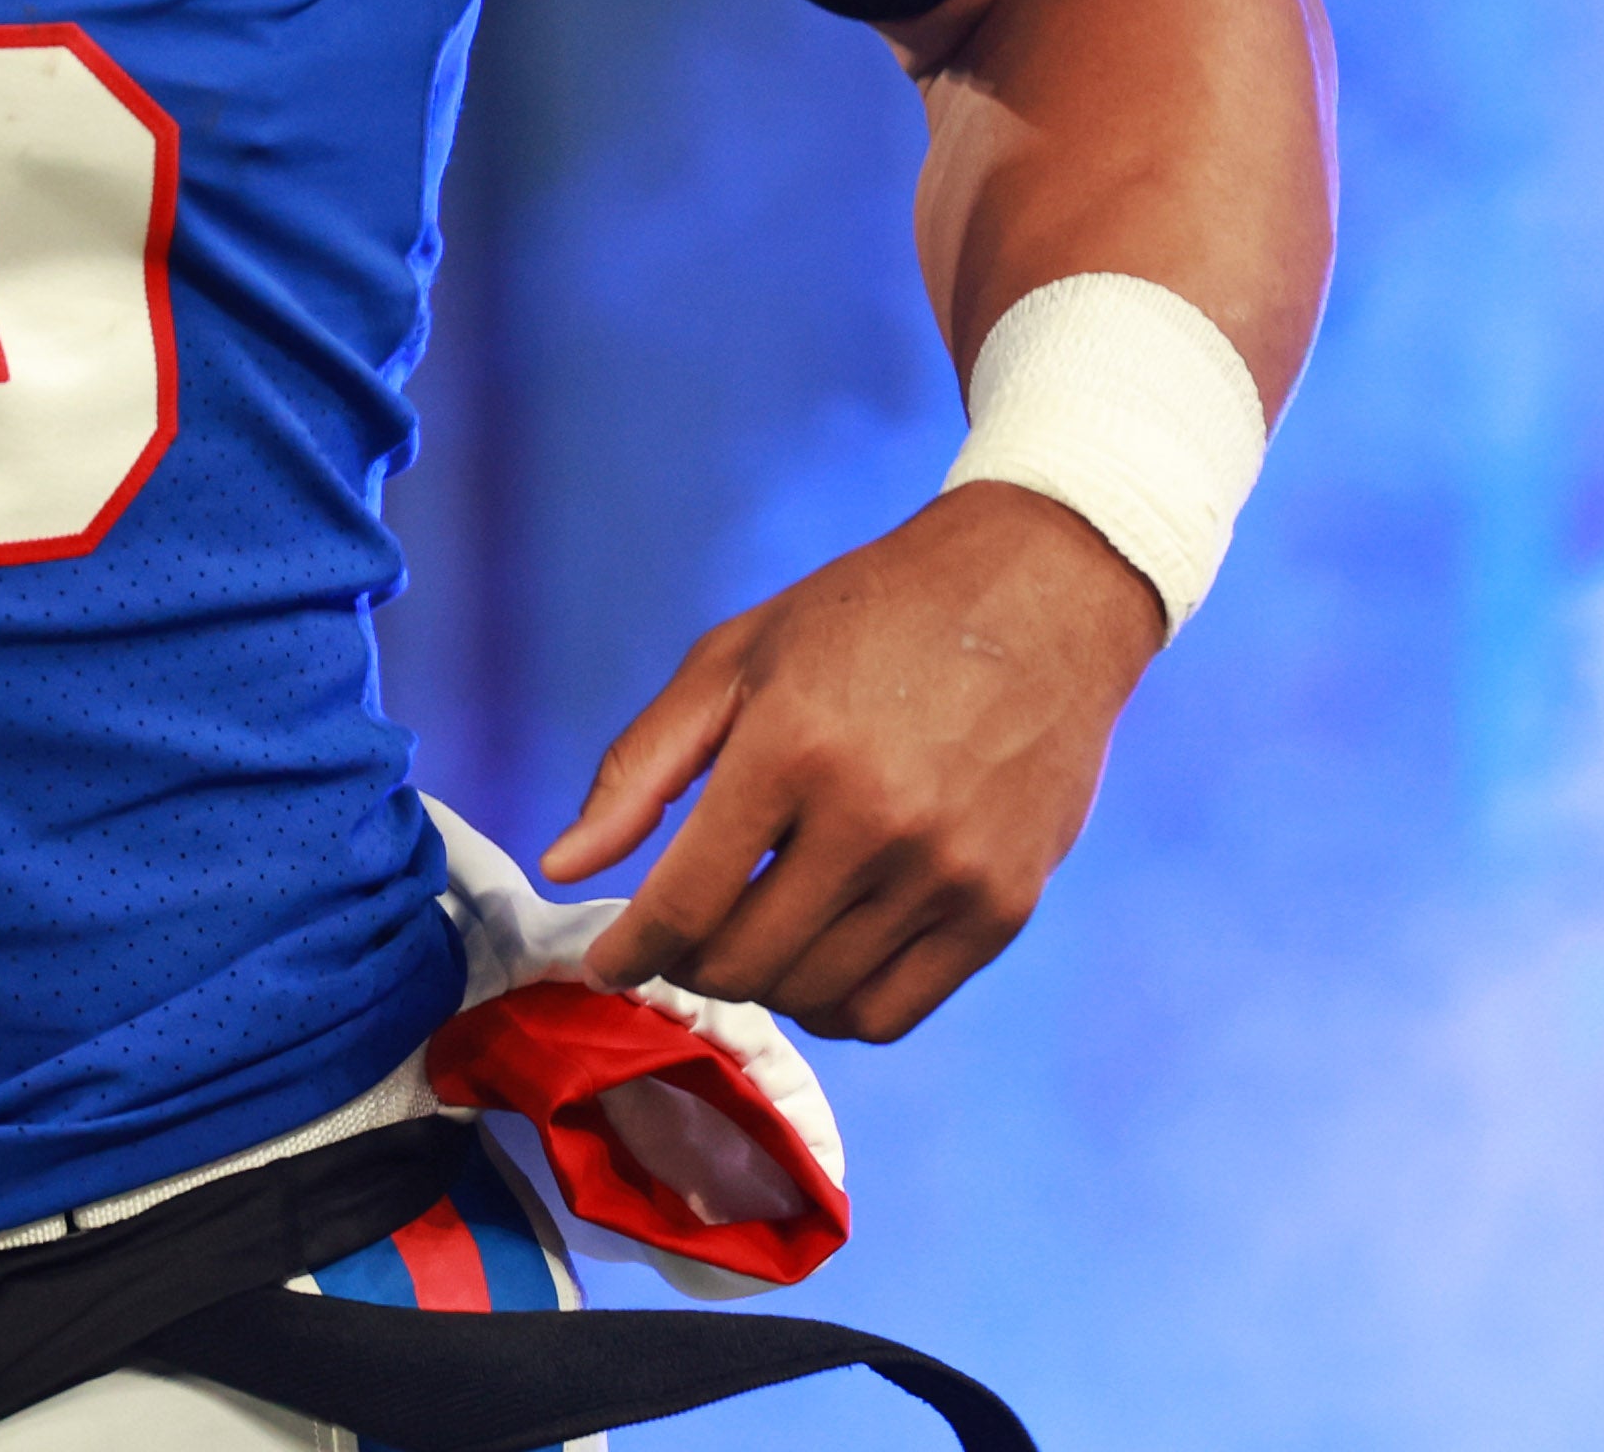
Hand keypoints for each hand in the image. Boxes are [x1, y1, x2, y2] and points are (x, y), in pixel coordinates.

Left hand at [534, 479, 1161, 1043]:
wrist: (1040, 592)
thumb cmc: (869, 616)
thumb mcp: (735, 658)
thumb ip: (641, 766)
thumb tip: (563, 864)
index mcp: (793, 746)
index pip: (686, 901)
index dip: (630, 951)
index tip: (606, 962)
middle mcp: (875, 819)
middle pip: (745, 962)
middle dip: (688, 964)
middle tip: (680, 937)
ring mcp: (948, 872)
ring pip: (815, 997)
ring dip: (762, 985)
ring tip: (750, 934)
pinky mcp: (1003, 907)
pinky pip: (892, 1011)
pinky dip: (835, 1005)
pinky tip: (817, 956)